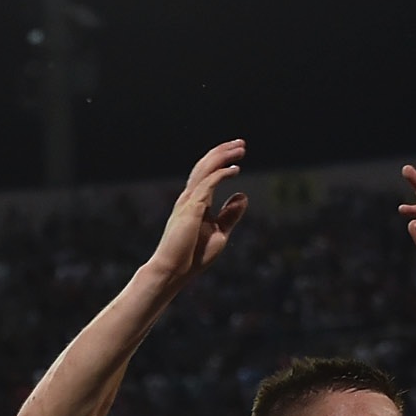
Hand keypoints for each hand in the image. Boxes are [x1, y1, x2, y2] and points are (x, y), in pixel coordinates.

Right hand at [147, 139, 247, 281]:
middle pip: (205, 165)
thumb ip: (230, 214)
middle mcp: (189, 197)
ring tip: (240, 149)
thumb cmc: (192, 257)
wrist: (172, 271)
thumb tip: (242, 195)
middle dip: (223, 151)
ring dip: (223, 156)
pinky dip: (221, 174)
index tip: (237, 154)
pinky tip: (235, 170)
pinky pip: (208, 184)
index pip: (207, 173)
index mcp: (194, 202)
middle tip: (240, 143)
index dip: (221, 160)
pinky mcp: (191, 208)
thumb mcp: (219, 232)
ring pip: (205, 169)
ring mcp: (188, 201)